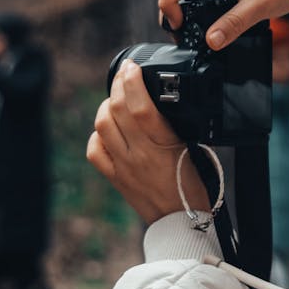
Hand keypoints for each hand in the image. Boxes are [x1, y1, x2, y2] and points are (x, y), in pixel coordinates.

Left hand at [86, 60, 208, 224]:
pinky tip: (109, 130)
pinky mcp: (114, 177)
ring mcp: (123, 166)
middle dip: (118, 85)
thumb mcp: (191, 148)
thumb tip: (155, 98)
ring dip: (107, 106)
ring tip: (117, 99)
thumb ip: (172, 124)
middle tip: (124, 75)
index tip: (132, 66)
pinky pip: (96, 149)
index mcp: (163, 145)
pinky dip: (99, 134)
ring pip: (102, 125)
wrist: (181, 222)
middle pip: (117, 109)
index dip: (132, 80)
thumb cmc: (192, 186)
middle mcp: (139, 154)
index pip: (139, 105)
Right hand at [158, 0, 288, 50]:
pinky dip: (203, 15)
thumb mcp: (262, 4)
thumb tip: (210, 42)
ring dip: (187, 14)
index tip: (177, 24)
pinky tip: (208, 31)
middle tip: (179, 35)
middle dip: (173, 10)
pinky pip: (208, 0)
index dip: (168, 0)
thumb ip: (236, 22)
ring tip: (189, 36)